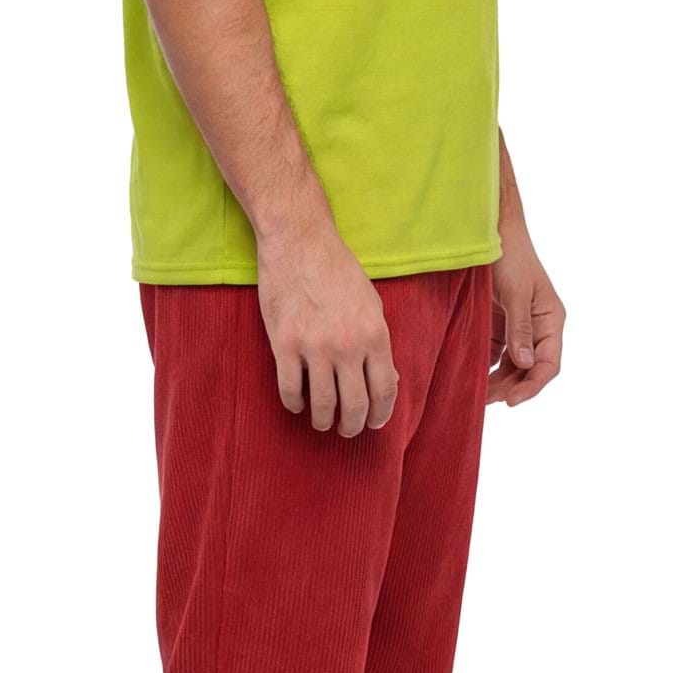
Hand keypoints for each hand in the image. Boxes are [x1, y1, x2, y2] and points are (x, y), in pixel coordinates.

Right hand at [257, 226, 399, 437]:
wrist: (300, 242)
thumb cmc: (338, 270)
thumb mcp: (372, 304)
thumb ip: (378, 343)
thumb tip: (388, 379)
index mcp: (374, 335)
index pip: (384, 390)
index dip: (381, 415)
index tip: (374, 424)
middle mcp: (347, 345)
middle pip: (355, 405)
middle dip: (352, 425)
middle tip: (347, 429)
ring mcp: (315, 347)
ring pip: (323, 404)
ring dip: (324, 421)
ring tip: (322, 422)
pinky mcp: (285, 344)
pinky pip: (290, 390)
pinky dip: (294, 404)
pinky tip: (297, 404)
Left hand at [488, 231, 564, 407]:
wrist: (489, 230)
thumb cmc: (510, 255)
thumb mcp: (516, 293)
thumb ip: (520, 329)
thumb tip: (525, 364)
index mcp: (551, 319)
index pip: (548, 363)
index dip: (532, 384)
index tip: (511, 400)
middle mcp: (537, 326)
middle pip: (529, 368)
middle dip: (511, 386)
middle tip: (486, 400)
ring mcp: (516, 327)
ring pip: (511, 364)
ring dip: (497, 380)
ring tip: (477, 394)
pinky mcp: (496, 324)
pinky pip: (493, 352)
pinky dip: (484, 366)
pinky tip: (471, 375)